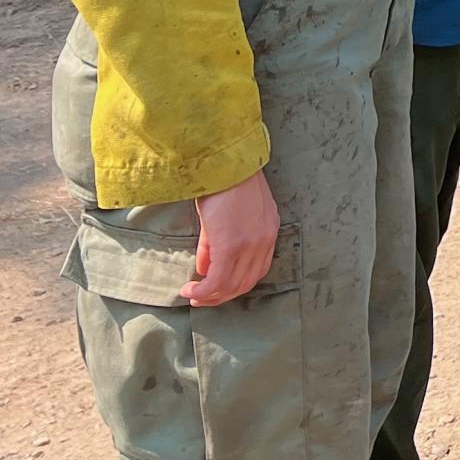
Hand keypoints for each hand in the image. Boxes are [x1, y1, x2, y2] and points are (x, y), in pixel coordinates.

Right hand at [182, 169, 280, 305]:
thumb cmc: (223, 182)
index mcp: (269, 230)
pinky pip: (218, 280)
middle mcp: (265, 240)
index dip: (236, 283)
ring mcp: (250, 244)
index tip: (216, 287)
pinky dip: (203, 290)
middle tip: (201, 297)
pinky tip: (190, 290)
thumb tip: (205, 269)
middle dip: (222, 296)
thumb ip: (217, 244)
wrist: (223, 162)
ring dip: (210, 296)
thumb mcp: (226, 216)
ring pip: (231, 285)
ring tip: (193, 295)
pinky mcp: (231, 245)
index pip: (257, 270)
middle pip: (246, 283)